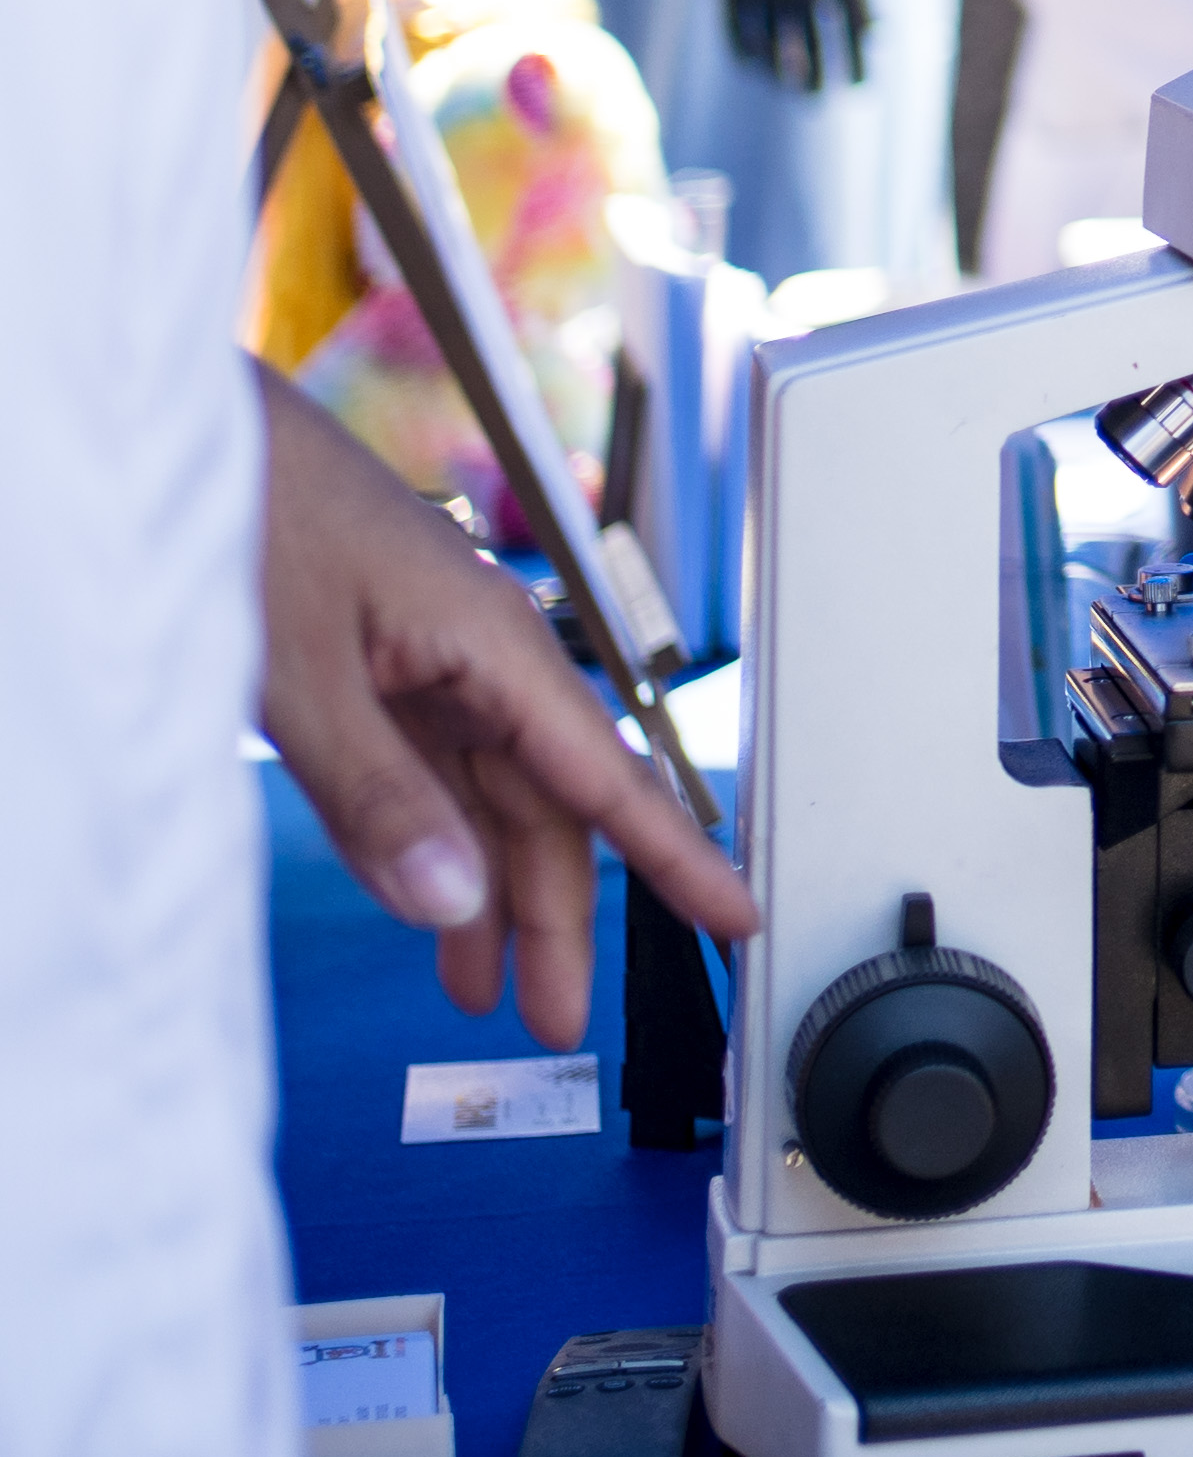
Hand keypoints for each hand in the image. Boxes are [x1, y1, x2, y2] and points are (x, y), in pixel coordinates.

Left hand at [258, 370, 752, 1045]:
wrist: (194, 437)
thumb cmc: (251, 514)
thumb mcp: (301, 675)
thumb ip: (378, 796)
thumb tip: (450, 902)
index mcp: (494, 647)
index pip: (606, 777)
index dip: (676, 857)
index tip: (733, 916)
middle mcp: (480, 657)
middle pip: (547, 807)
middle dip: (558, 916)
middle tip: (559, 1019)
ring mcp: (430, 663)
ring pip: (488, 798)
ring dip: (489, 894)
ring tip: (485, 991)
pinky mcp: (378, 668)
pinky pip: (431, 775)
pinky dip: (434, 846)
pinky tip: (427, 902)